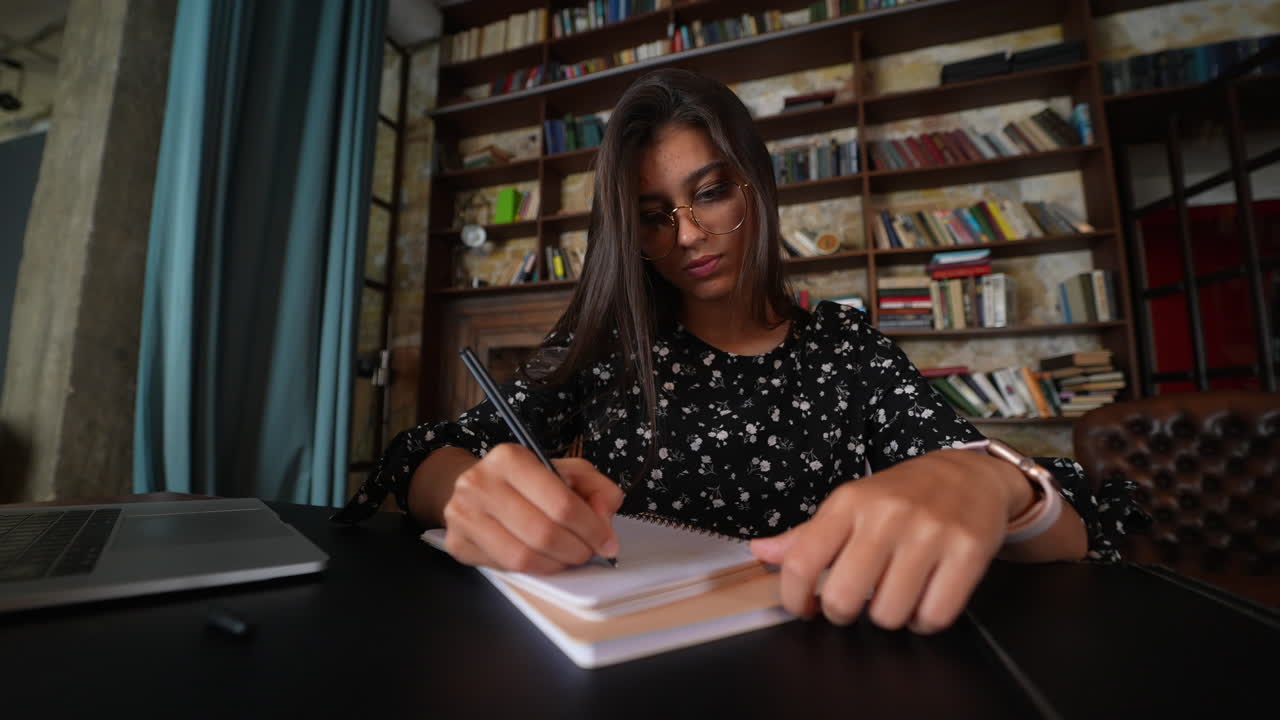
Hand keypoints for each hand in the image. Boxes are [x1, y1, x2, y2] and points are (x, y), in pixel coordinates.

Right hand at [441, 443, 623, 573]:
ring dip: (556, 565)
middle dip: (576, 550)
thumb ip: (597, 489)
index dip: (592, 529)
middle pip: (543, 533)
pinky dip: (532, 570)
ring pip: (523, 557)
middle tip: (589, 553)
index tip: (607, 542)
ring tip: (568, 558)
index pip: (561, 503)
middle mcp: (480, 483)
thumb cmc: (528, 482)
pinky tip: (542, 559)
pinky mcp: (456, 542)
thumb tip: (603, 518)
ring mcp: (463, 514)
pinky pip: (504, 568)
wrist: (478, 487)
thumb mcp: (568, 472)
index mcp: (510, 458)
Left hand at [749, 449, 1025, 633]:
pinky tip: (923, 601)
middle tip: (853, 602)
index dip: (793, 599)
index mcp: (849, 503)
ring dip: (888, 618)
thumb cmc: (901, 495)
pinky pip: (934, 616)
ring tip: (895, 596)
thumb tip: (760, 551)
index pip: (801, 562)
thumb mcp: (850, 504)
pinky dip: (924, 621)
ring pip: (888, 615)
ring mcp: (929, 534)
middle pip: (843, 598)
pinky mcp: (967, 552)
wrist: (968, 474)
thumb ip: (806, 534)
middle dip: (843, 612)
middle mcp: (886, 516)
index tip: (804, 608)